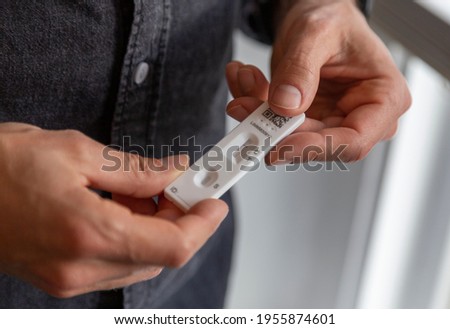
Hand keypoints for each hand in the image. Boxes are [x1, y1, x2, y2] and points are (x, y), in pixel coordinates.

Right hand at [0, 123, 227, 297]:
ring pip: (140, 260)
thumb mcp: (77, 153)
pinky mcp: (61, 277)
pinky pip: (116, 263)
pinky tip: (123, 207)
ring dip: (156, 228)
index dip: (203, 225)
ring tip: (144, 190)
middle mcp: (80, 267)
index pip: (173, 245)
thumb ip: (137, 170)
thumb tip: (175, 172)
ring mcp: (69, 279)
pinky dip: (132, 238)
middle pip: (160, 255)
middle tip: (179, 186)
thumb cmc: (1, 164)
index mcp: (88, 233)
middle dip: (180, 221)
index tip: (214, 202)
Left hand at [227, 0, 410, 162]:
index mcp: (384, 98)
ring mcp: (332, 120)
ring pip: (289, 137)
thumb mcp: (316, 32)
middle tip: (244, 107)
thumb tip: (286, 105)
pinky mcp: (307, 120)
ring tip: (245, 79)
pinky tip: (245, 80)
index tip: (280, 145)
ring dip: (258, 113)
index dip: (315, 148)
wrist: (319, 14)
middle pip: (316, 142)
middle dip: (274, 128)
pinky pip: (276, 125)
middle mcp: (360, 116)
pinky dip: (254, 105)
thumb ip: (300, 68)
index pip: (354, 141)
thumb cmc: (334, 20)